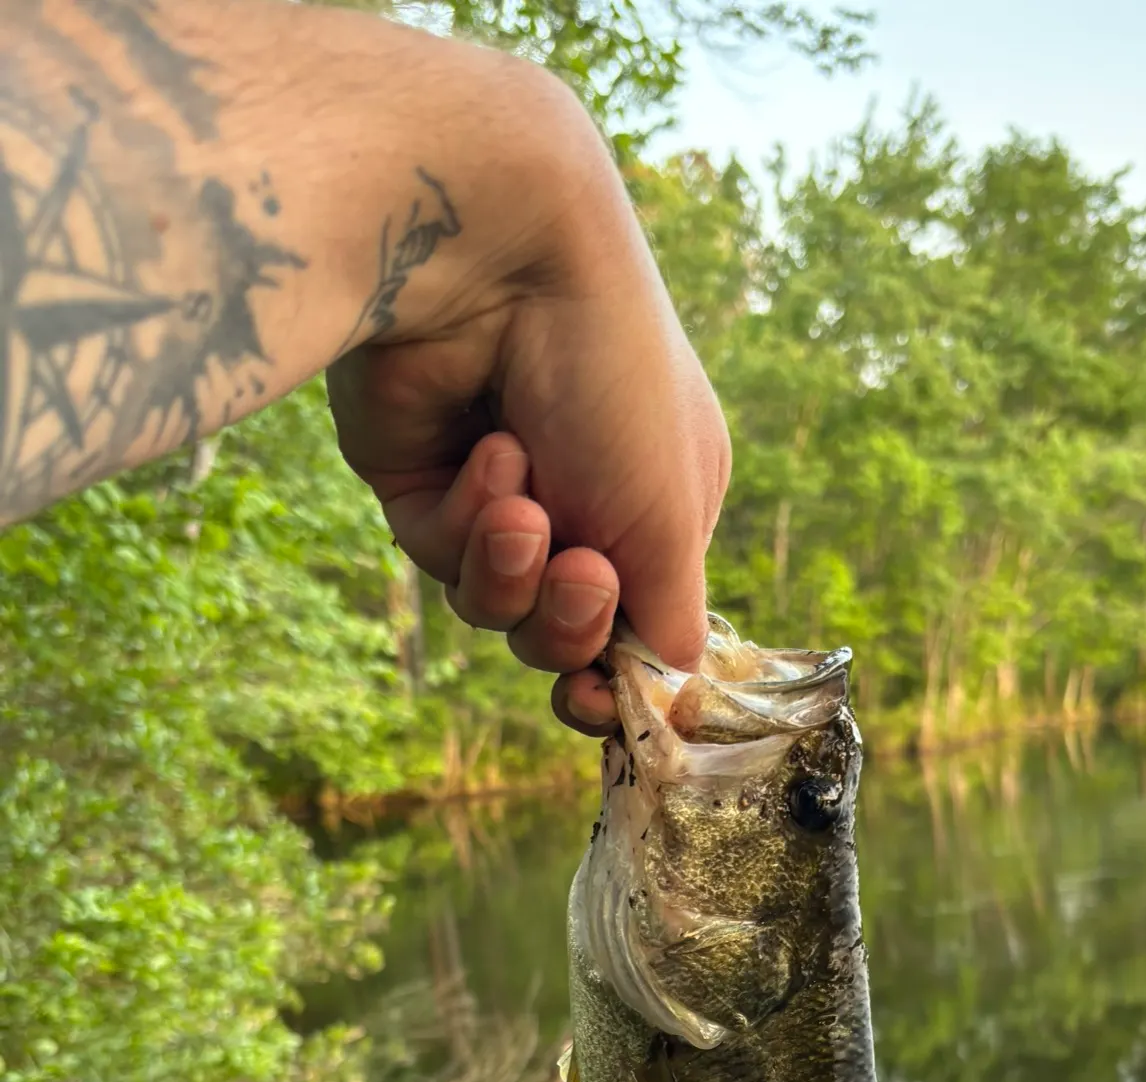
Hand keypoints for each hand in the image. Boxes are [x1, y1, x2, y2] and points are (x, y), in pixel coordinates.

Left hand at [326, 68, 729, 732]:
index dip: (619, 674)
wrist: (498, 258)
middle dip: (569, 620)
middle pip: (565, 633)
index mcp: (662, 500)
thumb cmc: (612, 381)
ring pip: (498, 607)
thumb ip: (670, 620)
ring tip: (521, 504)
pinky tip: (483, 453)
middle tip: (579, 569)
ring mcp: (501, 490)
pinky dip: (466, 521)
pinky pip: (441, 555)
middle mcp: (585, 496)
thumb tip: (669, 694)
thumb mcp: (669, 517)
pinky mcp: (422, 479)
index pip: (642, 622)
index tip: (609, 705)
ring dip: (512, 570)